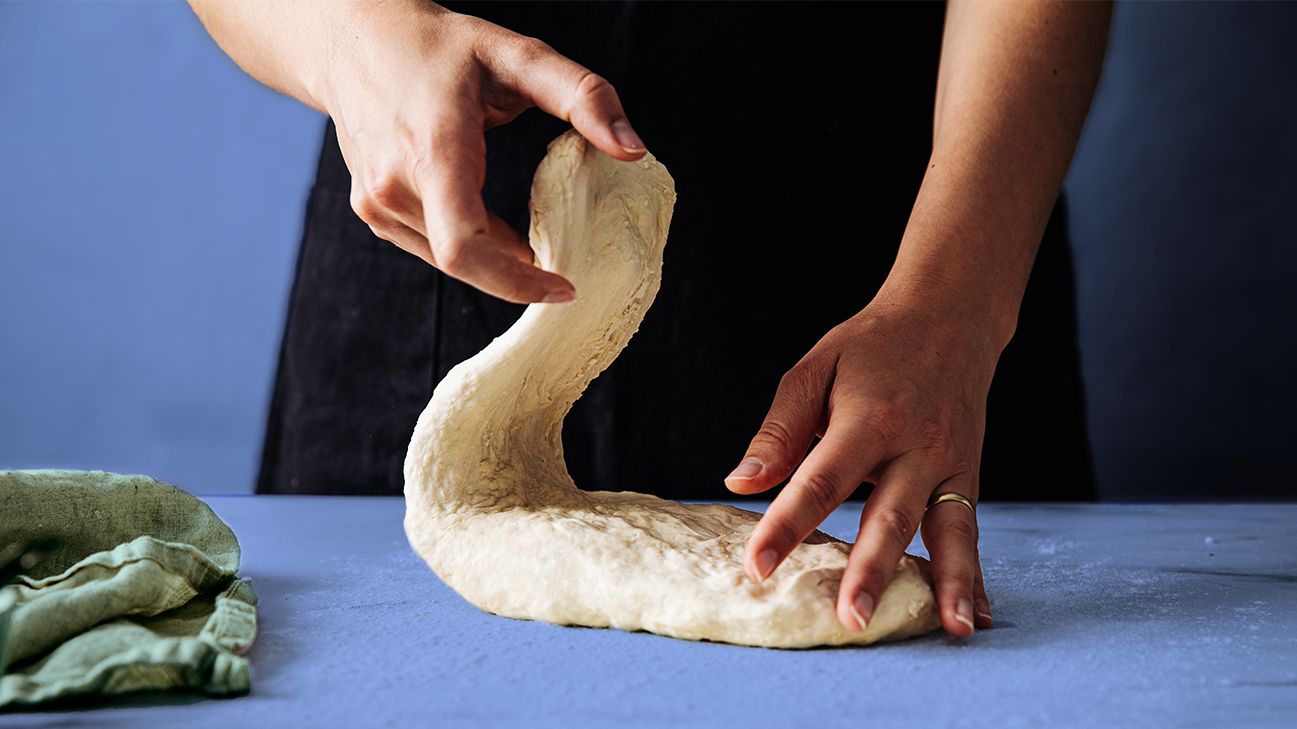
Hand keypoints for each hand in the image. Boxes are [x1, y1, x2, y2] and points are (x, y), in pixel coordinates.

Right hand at [321, 2, 645, 302]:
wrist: (352, 36)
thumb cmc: (439, 44)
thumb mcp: (517, 54)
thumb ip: (582, 95)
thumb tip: (633, 149)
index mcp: (432, 150)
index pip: (467, 247)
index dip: (517, 282)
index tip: (563, 287)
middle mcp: (394, 183)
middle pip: (463, 263)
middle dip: (515, 275)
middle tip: (559, 271)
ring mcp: (375, 201)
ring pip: (446, 260)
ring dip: (493, 261)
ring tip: (530, 242)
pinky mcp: (370, 208)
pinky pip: (428, 247)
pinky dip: (467, 246)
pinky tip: (491, 227)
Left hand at [725, 290, 1000, 636]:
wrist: (949, 317)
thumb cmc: (870, 347)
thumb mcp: (815, 369)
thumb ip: (780, 430)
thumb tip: (740, 483)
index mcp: (867, 419)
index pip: (820, 482)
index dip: (786, 525)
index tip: (758, 565)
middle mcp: (915, 447)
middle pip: (890, 517)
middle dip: (871, 571)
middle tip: (851, 619)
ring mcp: (949, 465)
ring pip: (947, 531)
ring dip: (947, 583)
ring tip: (948, 630)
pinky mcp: (969, 477)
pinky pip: (970, 531)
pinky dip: (974, 576)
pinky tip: (975, 619)